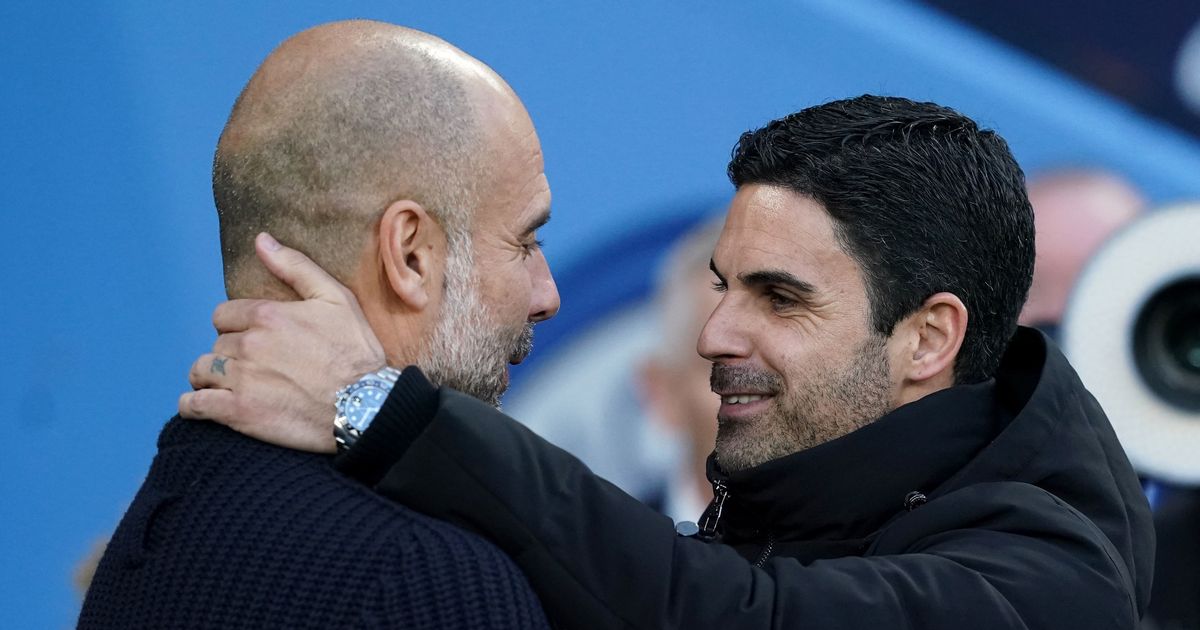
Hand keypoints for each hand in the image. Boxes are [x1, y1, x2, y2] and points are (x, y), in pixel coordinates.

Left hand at [180, 232, 385, 452]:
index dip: (237, 326)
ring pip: (201, 372)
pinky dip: (194, 406)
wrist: (368, 406)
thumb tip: (262, 240)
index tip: (254, 340)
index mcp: (268, 315)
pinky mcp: (239, 413)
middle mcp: (249, 344)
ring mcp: (241, 379)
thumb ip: (296, 267)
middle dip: (230, 354)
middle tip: (255, 367)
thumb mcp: (337, 299)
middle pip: (216, 344)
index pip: (223, 315)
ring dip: (211, 378)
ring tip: (230, 387)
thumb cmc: (356, 352)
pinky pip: (194, 406)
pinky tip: (205, 406)